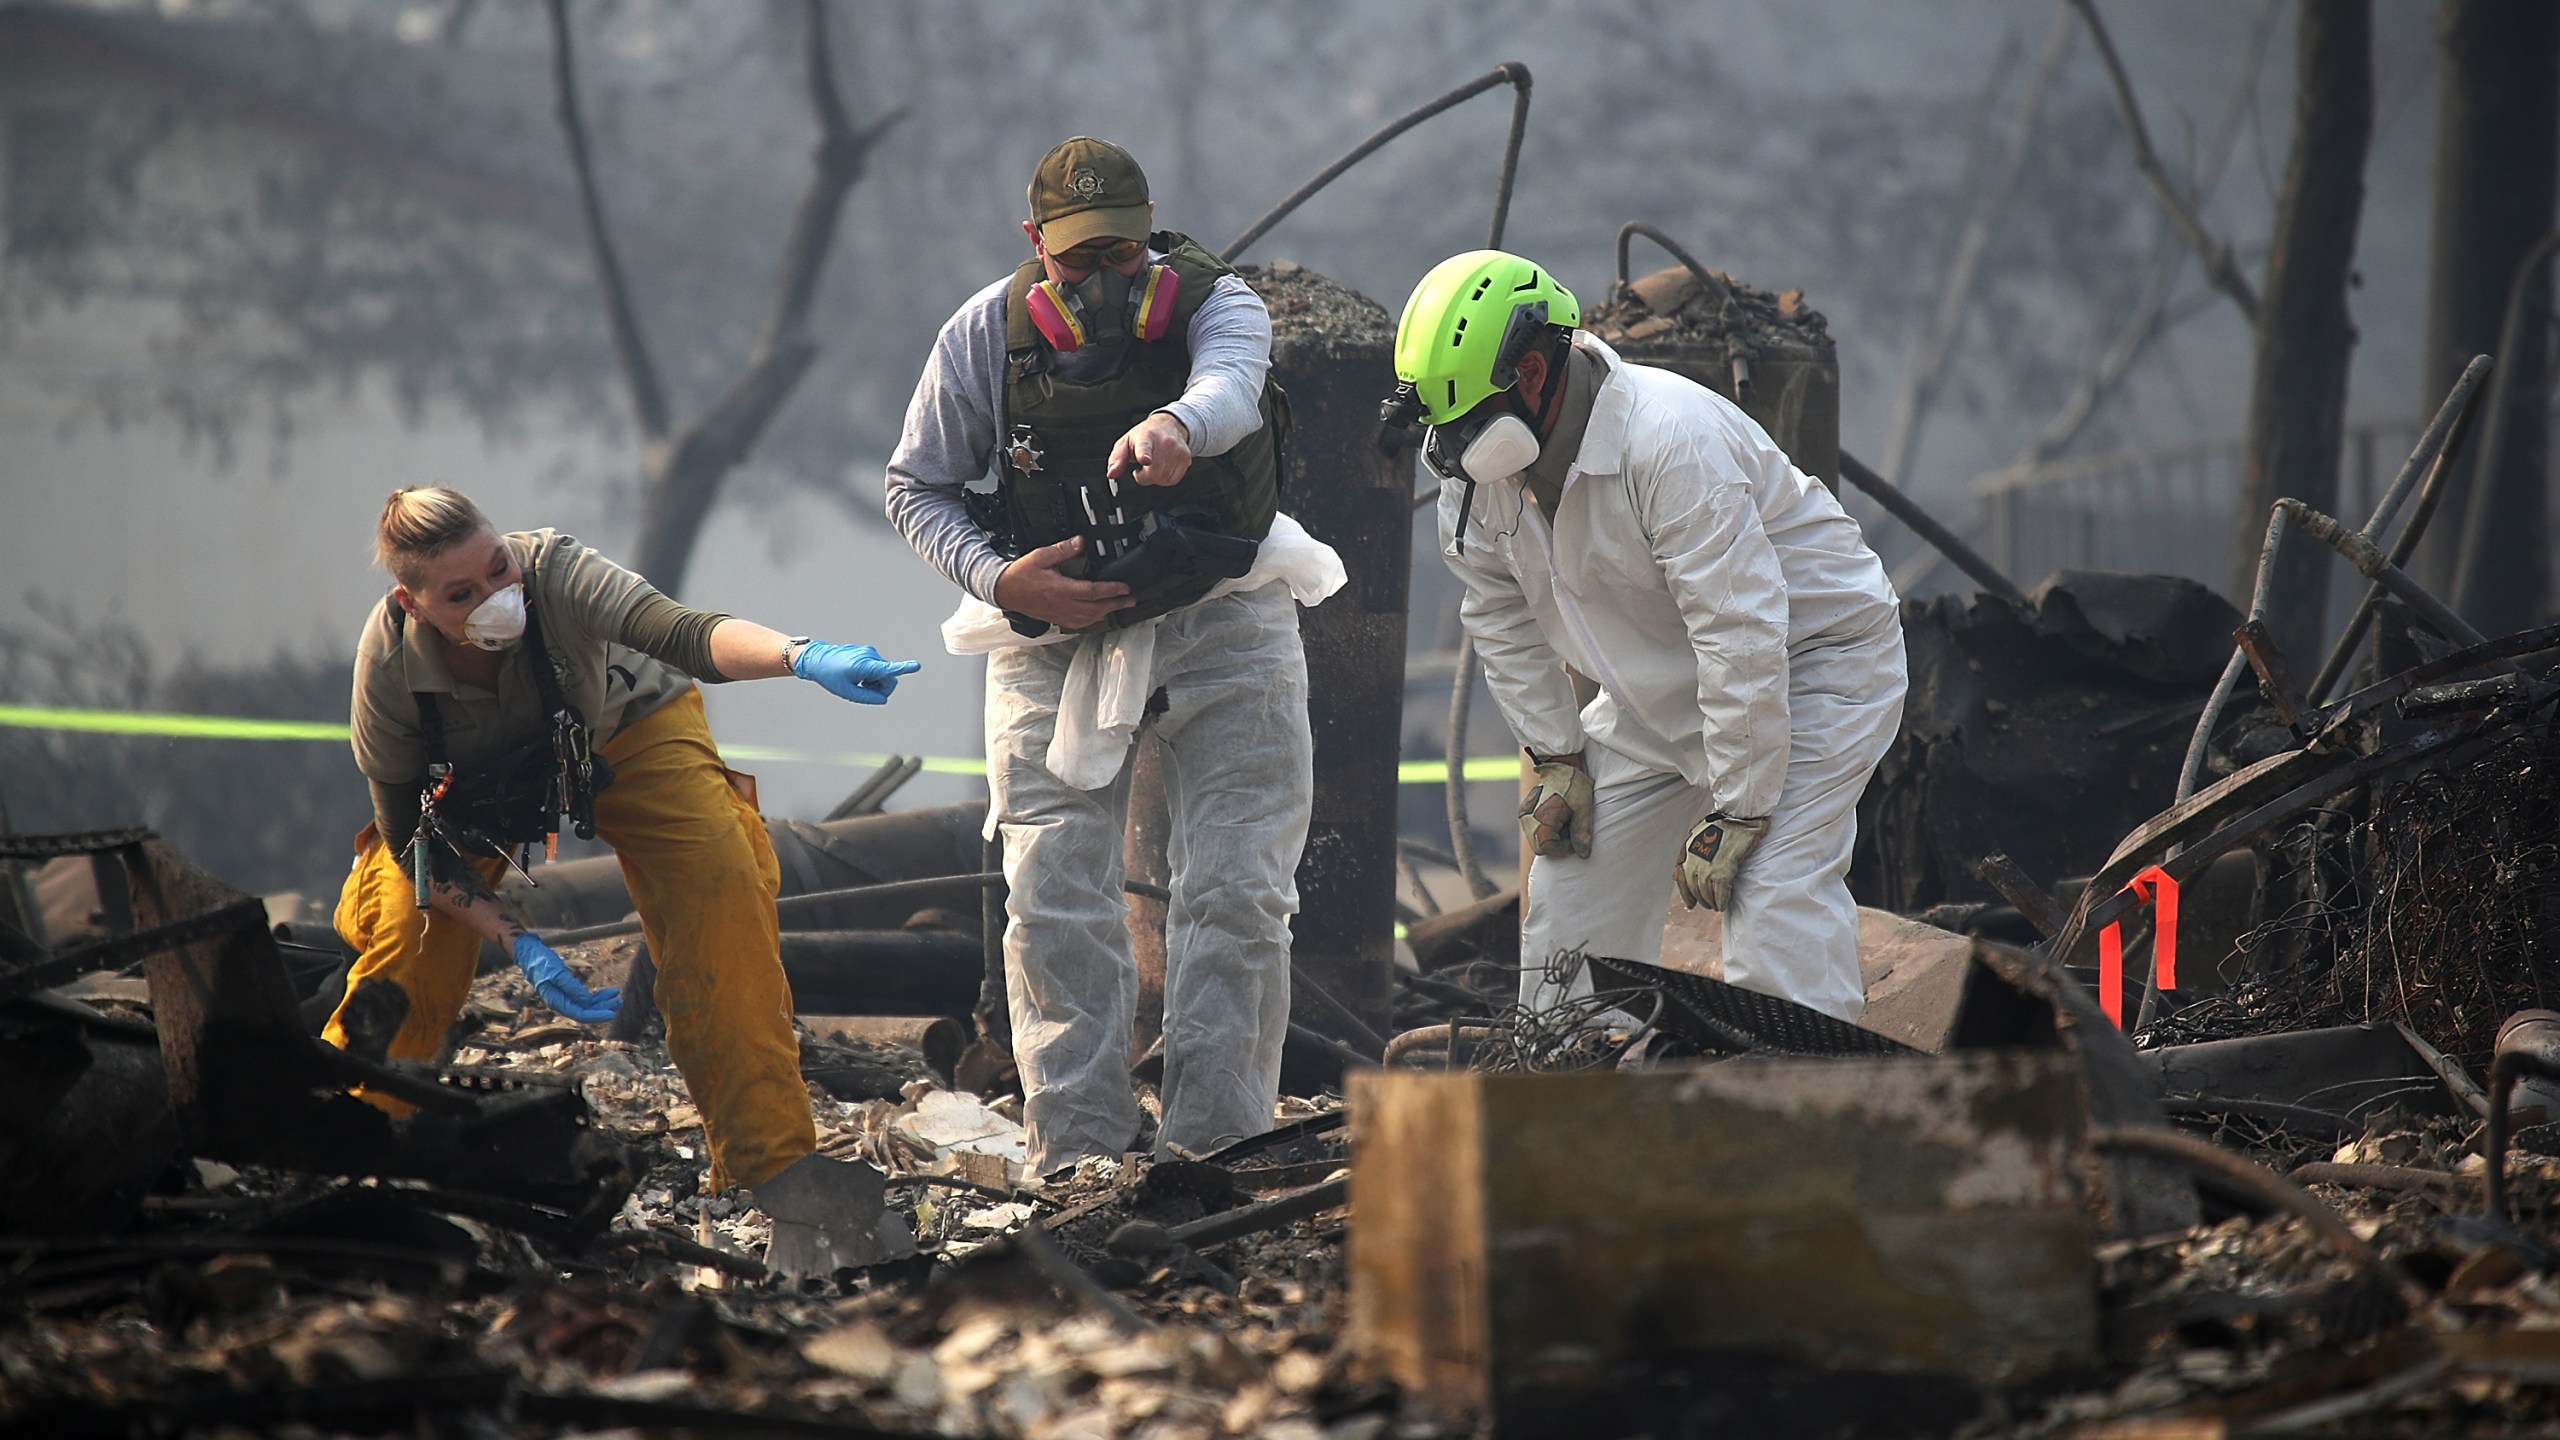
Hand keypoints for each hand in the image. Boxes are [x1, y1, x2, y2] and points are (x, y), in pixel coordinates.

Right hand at [511, 933, 620, 1023]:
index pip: (580, 1015)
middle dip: (603, 1008)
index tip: (612, 1013)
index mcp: (557, 1001)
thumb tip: (586, 1002)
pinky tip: (609, 992)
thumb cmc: (542, 963)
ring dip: (602, 1002)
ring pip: (587, 1006)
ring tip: (617, 995)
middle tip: (619, 1001)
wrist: (531, 955)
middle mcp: (561, 1003)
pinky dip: (597, 996)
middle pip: (586, 1012)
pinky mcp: (568, 991)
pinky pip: (585, 998)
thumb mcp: (558, 973)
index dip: (597, 1016)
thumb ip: (572, 988)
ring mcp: (565, 998)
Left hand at [791, 641, 919, 704]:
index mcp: (865, 666)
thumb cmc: (830, 675)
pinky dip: (871, 676)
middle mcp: (871, 656)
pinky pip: (877, 668)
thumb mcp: (847, 692)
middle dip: (882, 688)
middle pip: (889, 678)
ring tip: (857, 682)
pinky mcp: (868, 653)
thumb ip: (867, 698)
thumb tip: (883, 699)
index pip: (888, 669)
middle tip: (864, 691)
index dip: (904, 669)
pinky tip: (856, 676)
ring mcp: (869, 653)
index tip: (917, 666)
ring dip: (875, 682)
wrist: (816, 658)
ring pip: (884, 673)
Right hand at [994, 536, 1134, 629]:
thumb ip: (1062, 550)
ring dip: (1107, 613)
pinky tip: (1098, 616)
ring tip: (1119, 606)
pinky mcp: (1056, 619)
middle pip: (1097, 608)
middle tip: (1131, 600)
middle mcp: (1063, 605)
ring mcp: (1060, 614)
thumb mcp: (1041, 556)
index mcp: (1061, 589)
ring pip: (1090, 618)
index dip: (1112, 590)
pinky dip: (1092, 621)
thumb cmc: (1020, 574)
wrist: (1004, 591)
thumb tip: (1081, 542)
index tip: (1125, 587)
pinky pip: (1079, 624)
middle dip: (1117, 604)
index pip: (1093, 592)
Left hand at [1110, 411, 1192, 486]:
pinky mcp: (1185, 458)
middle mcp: (1164, 442)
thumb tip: (1111, 474)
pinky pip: (1173, 480)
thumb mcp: (1125, 443)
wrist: (1168, 425)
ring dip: (1154, 478)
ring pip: (1163, 478)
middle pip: (1153, 472)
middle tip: (1141, 469)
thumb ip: (1117, 459)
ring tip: (1152, 466)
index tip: (1145, 460)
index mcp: (1145, 437)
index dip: (1144, 455)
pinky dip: (1165, 479)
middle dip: (1143, 477)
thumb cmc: (1145, 435)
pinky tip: (1162, 468)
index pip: (1145, 446)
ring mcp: (1177, 450)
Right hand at [1519, 753, 1594, 858]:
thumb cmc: (1573, 784)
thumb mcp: (1583, 808)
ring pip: (1538, 837)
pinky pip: (1535, 827)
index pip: (1548, 849)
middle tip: (1573, 828)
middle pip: (1540, 846)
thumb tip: (1583, 855)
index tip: (1577, 838)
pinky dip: (1547, 827)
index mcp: (1538, 820)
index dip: (1564, 848)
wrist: (1560, 762)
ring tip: (1567, 819)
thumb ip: (1582, 833)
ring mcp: (1524, 814)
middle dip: (1558, 843)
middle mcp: (1526, 819)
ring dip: (1553, 835)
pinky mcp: (1525, 809)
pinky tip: (1560, 815)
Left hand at [1673, 812, 1768, 911]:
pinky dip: (1722, 901)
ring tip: (1717, 906)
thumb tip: (1682, 868)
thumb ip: (1692, 849)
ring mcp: (1708, 867)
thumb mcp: (1698, 833)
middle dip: (1702, 899)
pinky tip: (1724, 904)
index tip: (1690, 904)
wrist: (1737, 814)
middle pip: (1694, 889)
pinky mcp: (1724, 870)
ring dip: (1711, 902)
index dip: (1686, 894)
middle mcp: (1693, 861)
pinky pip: (1721, 893)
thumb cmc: (1721, 822)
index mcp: (1687, 851)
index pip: (1681, 878)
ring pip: (1706, 894)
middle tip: (1709, 905)